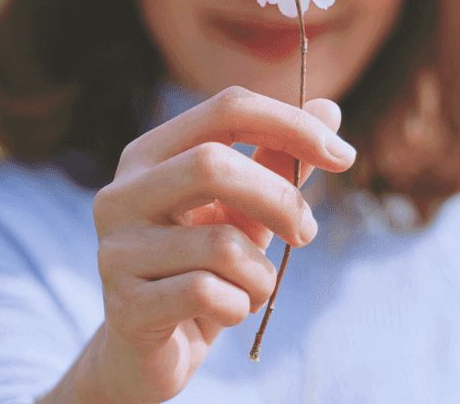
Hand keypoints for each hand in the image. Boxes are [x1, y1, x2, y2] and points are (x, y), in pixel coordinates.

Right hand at [79, 86, 352, 402]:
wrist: (153, 352)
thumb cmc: (203, 268)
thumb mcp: (245, 211)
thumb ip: (279, 161)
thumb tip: (329, 108)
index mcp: (150, 155)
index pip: (226, 109)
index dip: (291, 125)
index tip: (343, 157)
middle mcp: (121, 193)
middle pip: (212, 165)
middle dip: (280, 199)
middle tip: (305, 232)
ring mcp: (116, 250)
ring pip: (220, 244)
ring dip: (261, 273)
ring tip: (252, 288)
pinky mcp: (124, 306)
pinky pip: (207, 294)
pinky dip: (238, 306)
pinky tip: (228, 312)